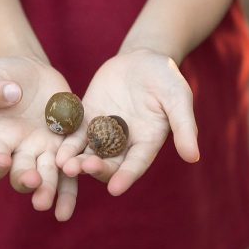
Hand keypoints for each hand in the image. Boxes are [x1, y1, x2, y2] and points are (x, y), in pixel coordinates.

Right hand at [0, 56, 78, 220]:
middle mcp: (22, 150)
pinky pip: (76, 161)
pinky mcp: (69, 140)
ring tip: (59, 210)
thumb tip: (10, 96)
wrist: (28, 71)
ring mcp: (47, 148)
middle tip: (35, 183)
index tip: (2, 160)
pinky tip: (92, 180)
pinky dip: (82, 173)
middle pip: (24, 175)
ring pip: (51, 177)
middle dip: (29, 182)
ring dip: (54, 191)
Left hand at [56, 48, 199, 195]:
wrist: (143, 58)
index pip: (136, 164)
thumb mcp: (178, 98)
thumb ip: (184, 127)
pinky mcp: (87, 118)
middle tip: (80, 169)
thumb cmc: (166, 78)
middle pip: (109, 163)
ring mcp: (104, 132)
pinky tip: (55, 146)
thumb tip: (193, 157)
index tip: (115, 189)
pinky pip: (74, 133)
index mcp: (147, 143)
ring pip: (88, 151)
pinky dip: (66, 141)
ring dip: (76, 160)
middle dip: (95, 168)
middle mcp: (124, 143)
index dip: (126, 177)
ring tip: (63, 164)